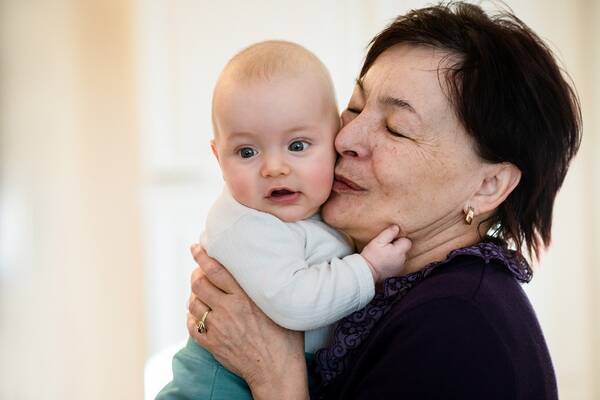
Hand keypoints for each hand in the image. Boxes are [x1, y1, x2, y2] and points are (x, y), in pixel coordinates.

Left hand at [187, 245, 308, 399]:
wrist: (276, 370)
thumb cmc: (285, 338)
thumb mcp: (279, 306)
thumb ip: (266, 288)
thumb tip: (266, 268)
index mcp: (244, 297)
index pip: (215, 270)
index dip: (202, 256)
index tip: (196, 248)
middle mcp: (228, 309)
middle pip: (198, 284)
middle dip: (196, 274)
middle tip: (200, 272)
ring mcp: (217, 327)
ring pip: (193, 303)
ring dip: (194, 295)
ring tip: (201, 293)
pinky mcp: (211, 344)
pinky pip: (191, 325)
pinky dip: (192, 316)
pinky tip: (200, 314)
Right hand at [360, 225, 411, 281]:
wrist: (367, 272)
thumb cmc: (371, 256)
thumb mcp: (378, 241)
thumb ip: (389, 233)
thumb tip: (396, 228)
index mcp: (399, 251)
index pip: (407, 241)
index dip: (399, 239)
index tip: (391, 240)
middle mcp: (402, 259)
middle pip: (405, 249)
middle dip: (398, 247)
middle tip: (386, 247)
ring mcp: (400, 267)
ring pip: (402, 257)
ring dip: (396, 254)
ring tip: (385, 255)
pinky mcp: (397, 272)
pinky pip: (399, 264)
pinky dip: (394, 262)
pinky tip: (385, 261)